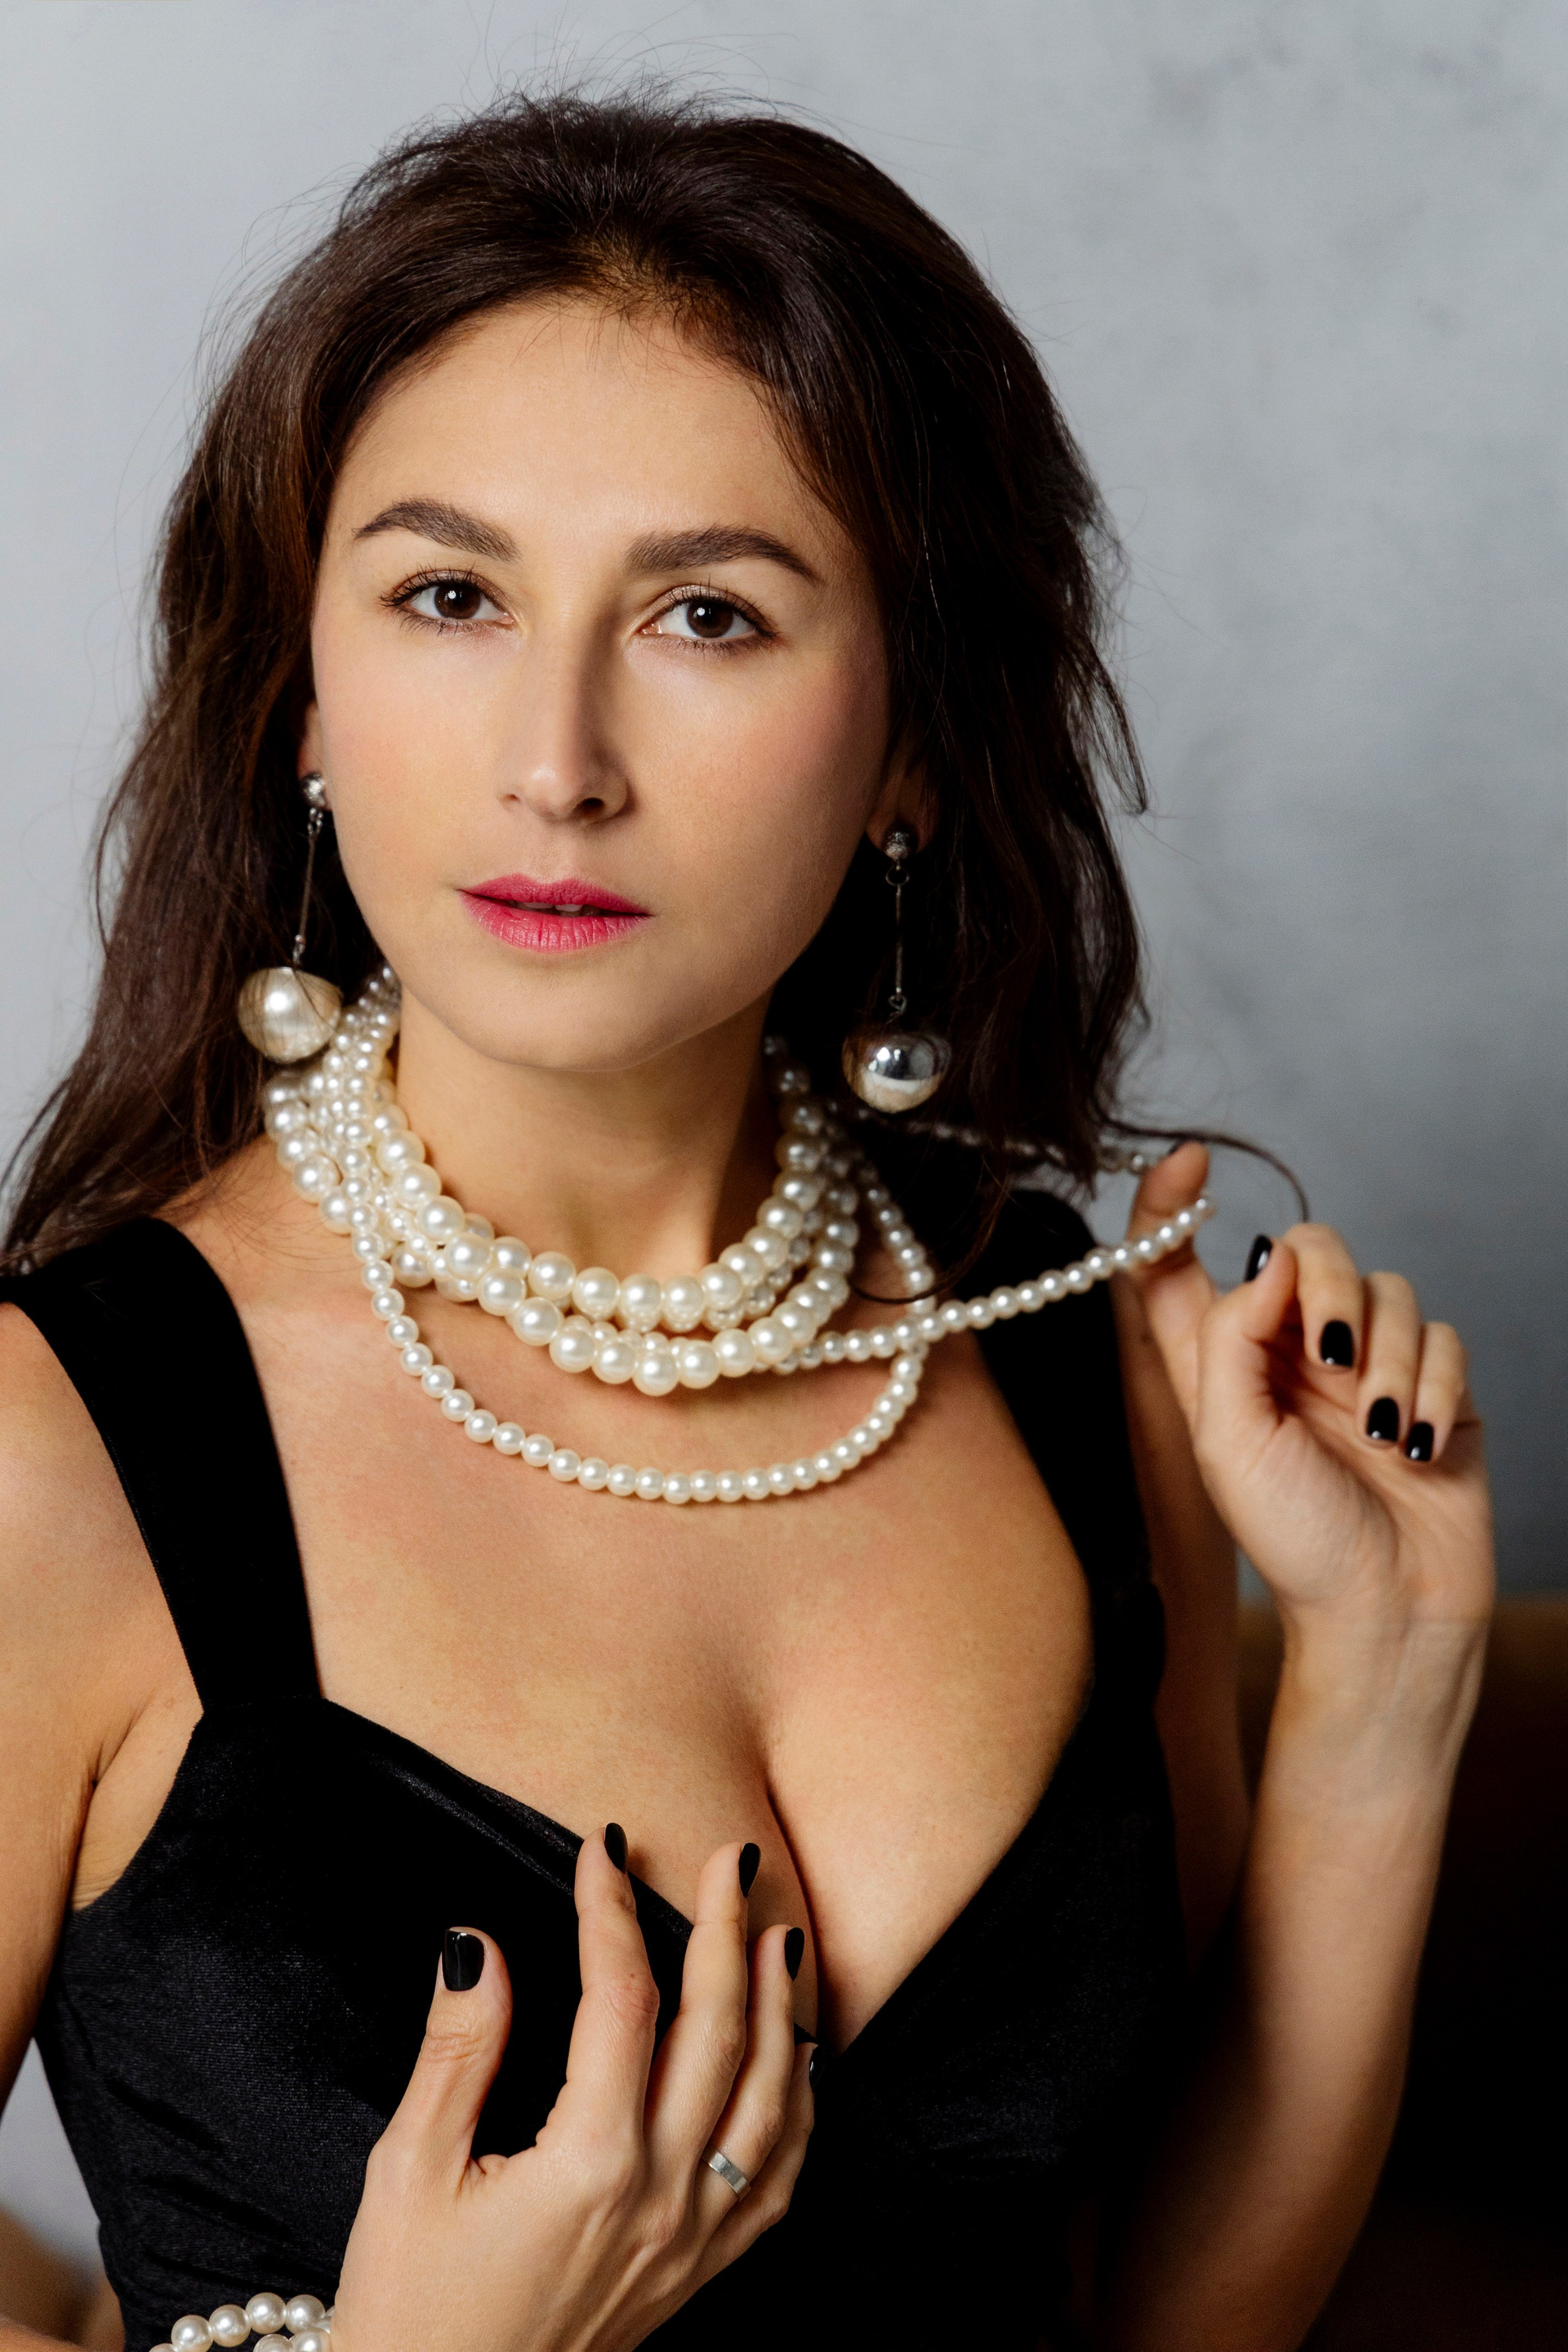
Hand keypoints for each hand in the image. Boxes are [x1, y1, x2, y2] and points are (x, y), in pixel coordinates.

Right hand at [332, 1832, 811, 2351]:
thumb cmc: (414, 2307)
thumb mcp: (411, 2172)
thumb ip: (457, 2051)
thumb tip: (476, 1941)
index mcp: (590, 2162)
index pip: (622, 1998)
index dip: (613, 1910)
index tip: (602, 1848)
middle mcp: (663, 2194)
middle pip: (718, 2028)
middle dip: (725, 1930)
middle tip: (730, 1858)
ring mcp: (694, 2237)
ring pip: (771, 2095)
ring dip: (782, 2004)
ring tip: (779, 1931)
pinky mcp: (704, 2272)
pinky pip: (780, 2176)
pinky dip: (801, 2104)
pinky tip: (801, 2059)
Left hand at [1122, 1144, 1493, 1648]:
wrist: (1387, 1613)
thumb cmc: (1295, 1540)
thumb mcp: (1227, 1442)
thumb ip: (1229, 1335)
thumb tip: (1271, 1251)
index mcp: (1220, 1362)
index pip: (1182, 1264)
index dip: (1172, 1205)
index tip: (1190, 1160)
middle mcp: (1288, 1350)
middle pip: (1309, 1250)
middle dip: (1325, 1287)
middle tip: (1329, 1356)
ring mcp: (1365, 1364)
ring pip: (1386, 1290)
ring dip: (1385, 1360)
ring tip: (1376, 1435)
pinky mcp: (1431, 1385)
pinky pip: (1443, 1335)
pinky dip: (1430, 1386)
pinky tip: (1413, 1447)